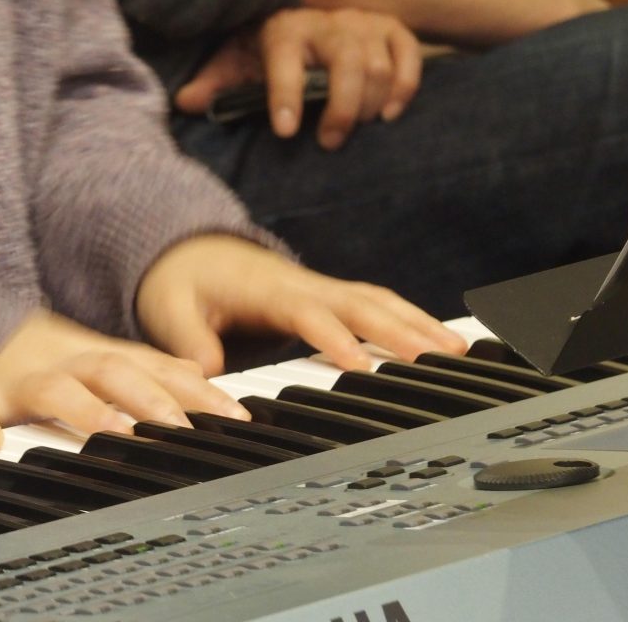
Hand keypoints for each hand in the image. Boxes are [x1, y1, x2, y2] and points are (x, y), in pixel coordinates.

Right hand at [0, 310, 249, 450]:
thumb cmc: (54, 359)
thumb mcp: (105, 360)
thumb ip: (151, 371)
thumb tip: (204, 380)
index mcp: (103, 358)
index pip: (158, 369)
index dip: (197, 391)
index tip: (234, 417)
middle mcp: (70, 363)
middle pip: (115, 372)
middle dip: (151, 399)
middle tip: (183, 428)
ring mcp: (23, 378)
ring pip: (56, 388)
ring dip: (85, 409)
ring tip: (114, 432)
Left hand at [136, 235, 465, 376]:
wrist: (193, 250)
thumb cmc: (185, 280)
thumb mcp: (169, 307)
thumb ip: (187, 339)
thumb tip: (206, 376)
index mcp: (268, 290)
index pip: (308, 313)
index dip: (334, 336)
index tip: (359, 363)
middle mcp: (303, 285)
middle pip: (361, 302)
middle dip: (401, 328)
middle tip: (440, 357)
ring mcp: (320, 289)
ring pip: (378, 300)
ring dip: (418, 322)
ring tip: (458, 351)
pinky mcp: (329, 297)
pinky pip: (375, 305)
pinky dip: (409, 319)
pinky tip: (436, 341)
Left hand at [175, 7, 422, 149]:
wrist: (305, 12)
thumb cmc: (268, 46)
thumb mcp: (239, 59)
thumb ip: (217, 81)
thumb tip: (185, 102)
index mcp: (284, 29)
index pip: (285, 58)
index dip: (286, 93)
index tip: (285, 130)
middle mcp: (327, 22)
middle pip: (348, 62)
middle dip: (342, 108)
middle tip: (329, 142)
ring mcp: (363, 24)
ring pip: (377, 65)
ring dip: (369, 104)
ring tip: (355, 130)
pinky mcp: (390, 30)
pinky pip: (408, 54)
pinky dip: (404, 87)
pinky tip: (388, 114)